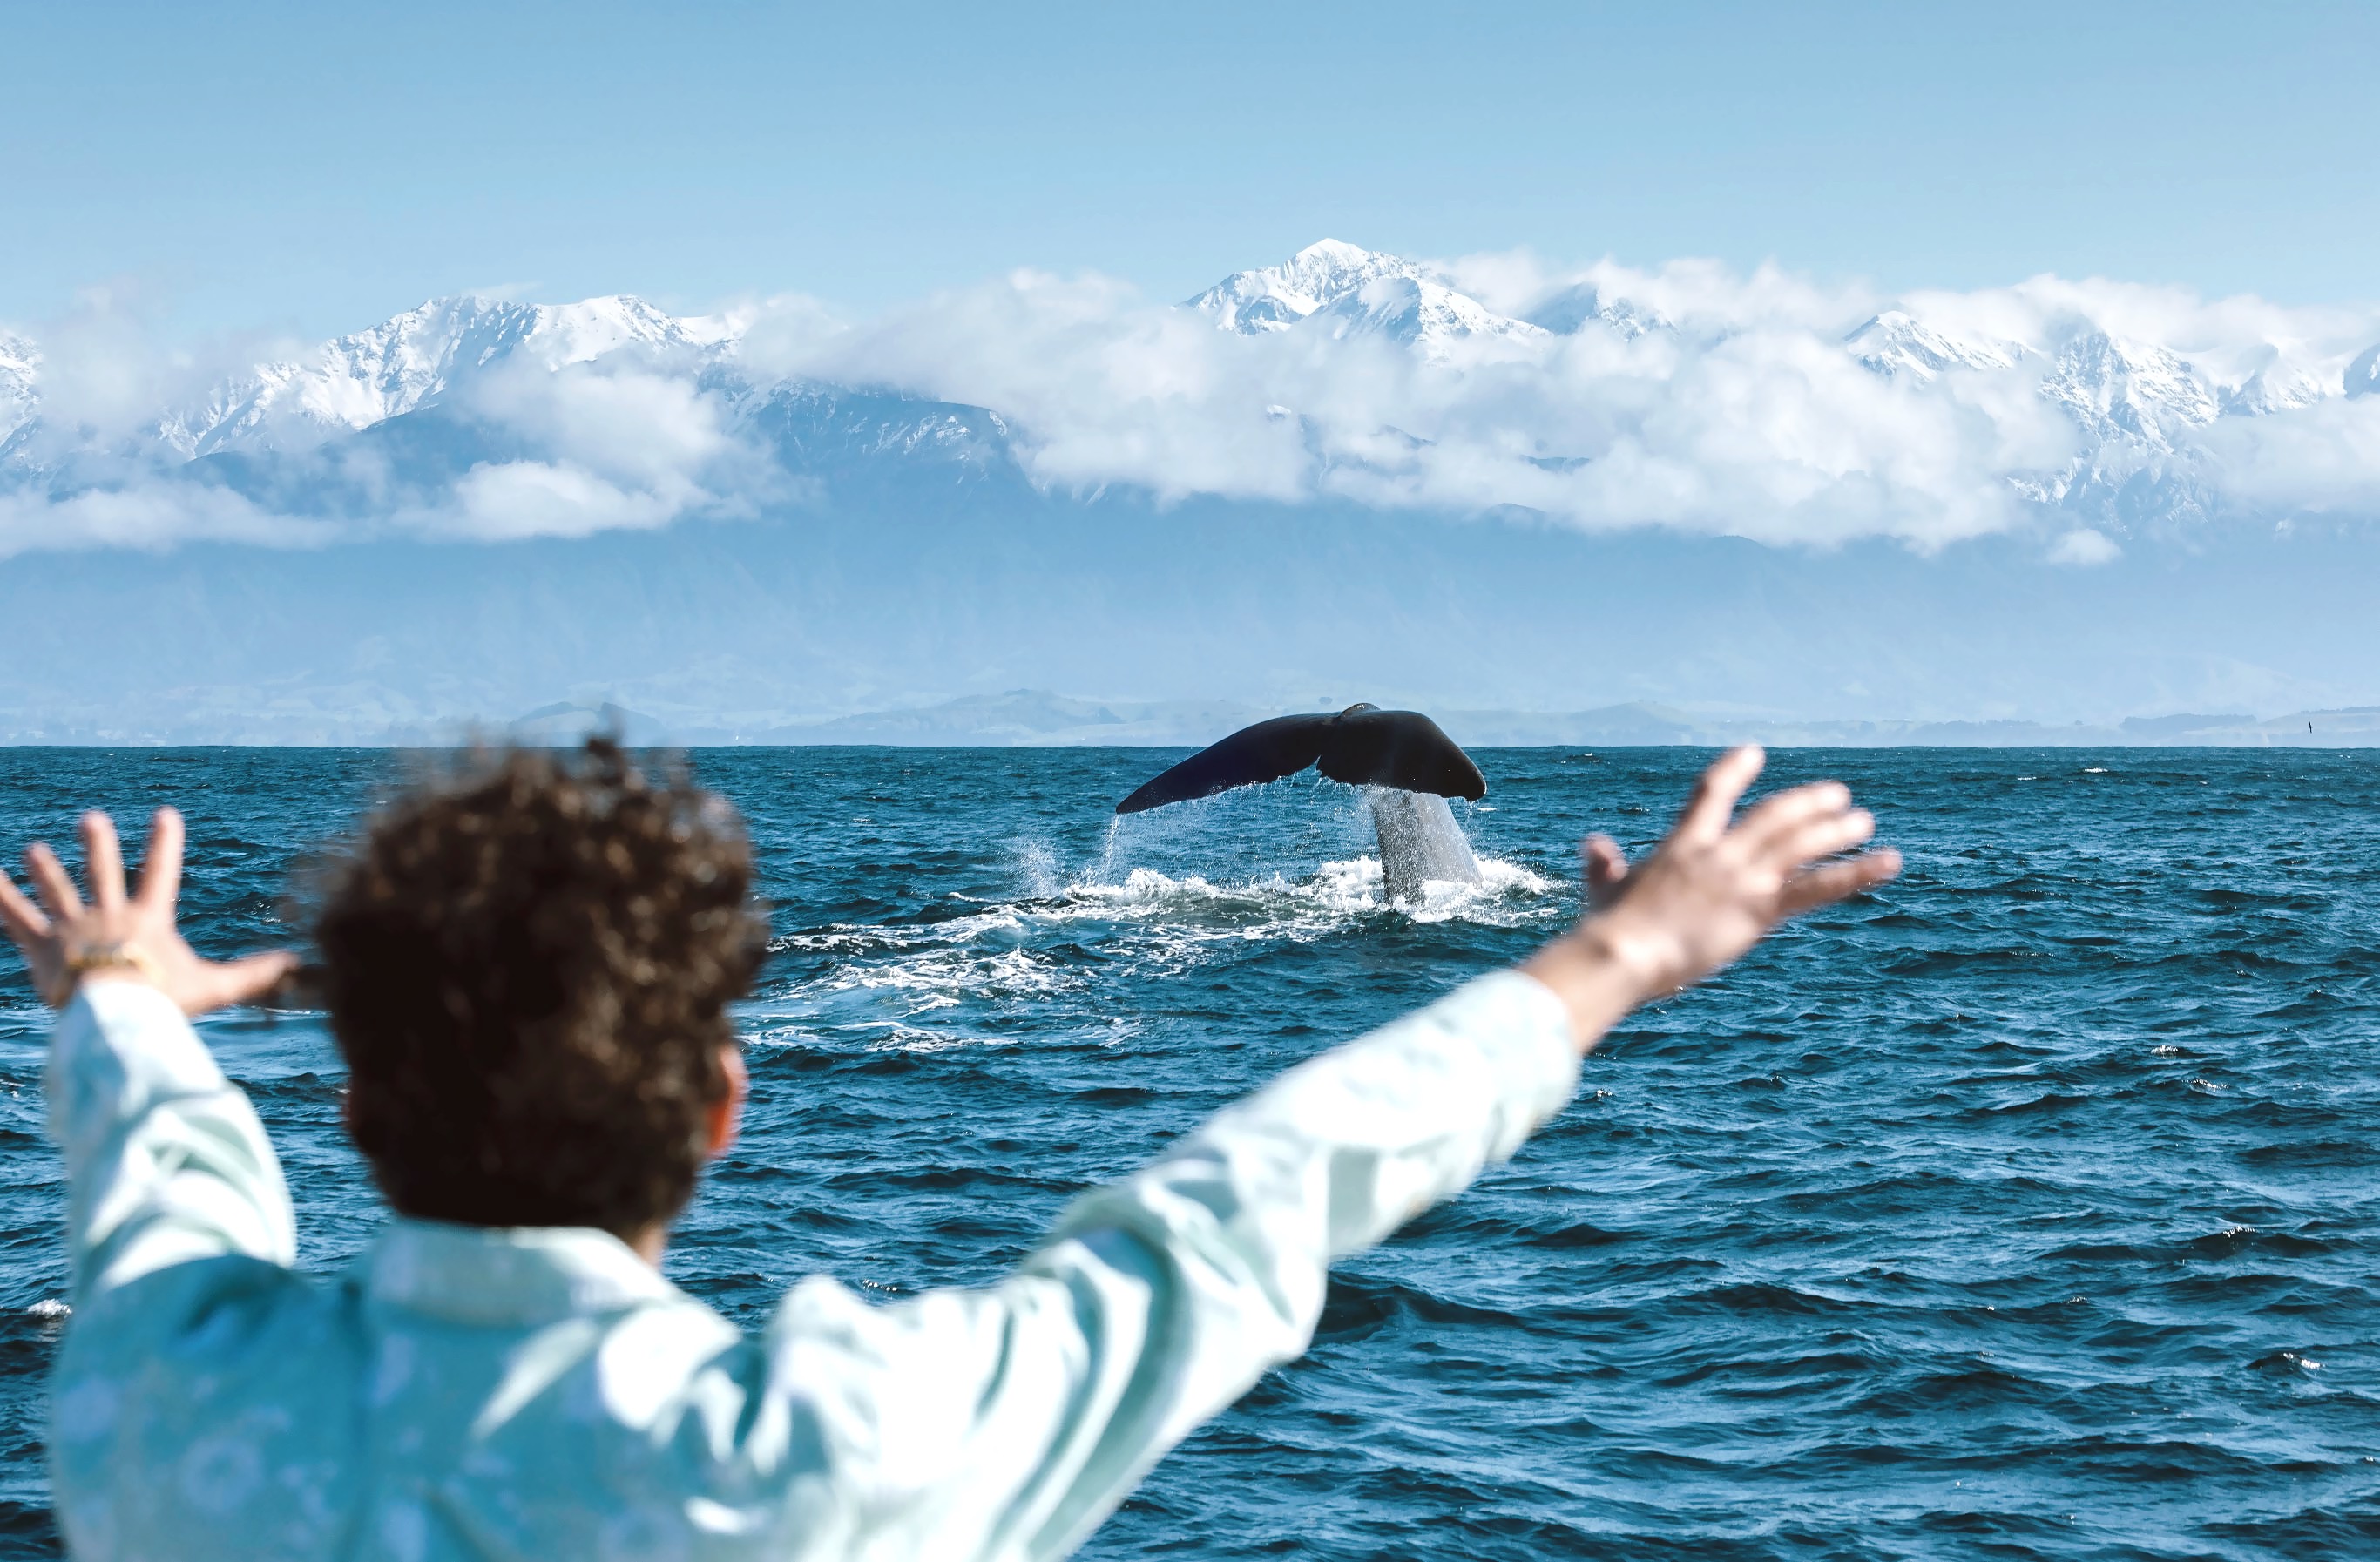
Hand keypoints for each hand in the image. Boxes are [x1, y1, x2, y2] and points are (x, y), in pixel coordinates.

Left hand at [0, 808, 297, 1014]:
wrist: (115, 1013)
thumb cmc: (166, 1001)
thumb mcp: (215, 987)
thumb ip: (254, 974)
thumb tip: (300, 965)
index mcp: (149, 919)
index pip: (161, 872)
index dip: (165, 842)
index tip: (165, 813)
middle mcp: (108, 914)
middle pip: (101, 871)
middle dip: (96, 844)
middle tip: (90, 819)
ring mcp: (72, 928)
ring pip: (56, 890)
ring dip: (45, 869)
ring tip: (33, 850)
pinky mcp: (41, 946)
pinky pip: (14, 917)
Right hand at [1524, 747, 1900, 1048]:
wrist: (1625, 951)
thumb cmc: (1609, 928)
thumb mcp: (1605, 891)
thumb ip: (1604, 865)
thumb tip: (1594, 844)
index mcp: (1682, 845)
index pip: (1711, 794)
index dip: (1734, 770)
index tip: (1754, 752)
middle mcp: (1719, 853)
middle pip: (1773, 815)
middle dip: (1807, 803)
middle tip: (1836, 795)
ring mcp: (1742, 878)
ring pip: (1801, 842)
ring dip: (1836, 829)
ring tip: (1864, 820)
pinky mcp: (1760, 908)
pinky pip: (1819, 887)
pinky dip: (1857, 873)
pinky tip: (1889, 862)